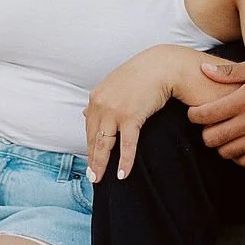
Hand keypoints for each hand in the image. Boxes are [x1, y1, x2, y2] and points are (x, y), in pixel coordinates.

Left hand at [83, 46, 175, 183]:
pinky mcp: (130, 116)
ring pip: (104, 144)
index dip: (88, 146)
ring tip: (99, 179)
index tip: (89, 161)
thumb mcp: (114, 86)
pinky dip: (125, 161)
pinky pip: (126, 144)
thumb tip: (84, 114)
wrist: (160, 66)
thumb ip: (100, 101)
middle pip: (93, 138)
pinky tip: (122, 174)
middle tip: (92, 177)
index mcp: (96, 97)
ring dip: (101, 164)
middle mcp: (101, 104)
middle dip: (92, 159)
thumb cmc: (140, 76)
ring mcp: (114, 111)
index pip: (89, 127)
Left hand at [188, 57, 244, 165]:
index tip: (195, 112)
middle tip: (208, 123)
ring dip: (220, 144)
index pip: (206, 115)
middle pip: (212, 138)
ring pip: (226, 152)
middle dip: (204, 131)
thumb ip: (229, 72)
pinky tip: (238, 143)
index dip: (194, 115)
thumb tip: (204, 69)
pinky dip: (236, 156)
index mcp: (244, 100)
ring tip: (223, 133)